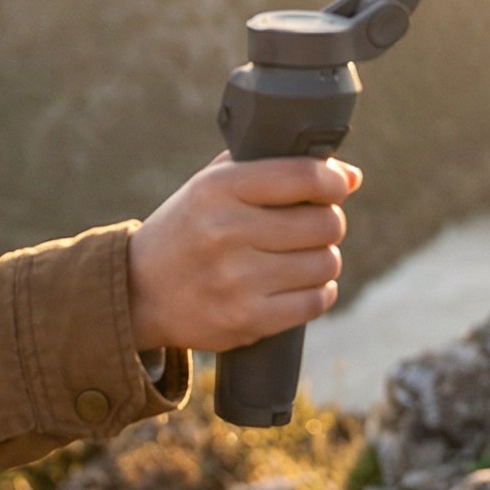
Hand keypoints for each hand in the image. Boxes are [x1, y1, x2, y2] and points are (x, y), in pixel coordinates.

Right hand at [125, 153, 356, 352]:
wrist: (138, 291)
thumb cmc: (188, 229)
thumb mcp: (212, 185)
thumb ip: (274, 169)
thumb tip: (352, 177)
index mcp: (218, 189)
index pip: (304, 176)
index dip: (333, 180)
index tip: (335, 185)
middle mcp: (227, 231)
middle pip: (325, 223)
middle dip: (328, 222)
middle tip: (312, 226)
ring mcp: (238, 279)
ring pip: (326, 263)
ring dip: (323, 259)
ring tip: (301, 257)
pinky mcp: (247, 319)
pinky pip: (316, 302)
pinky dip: (318, 292)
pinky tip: (299, 284)